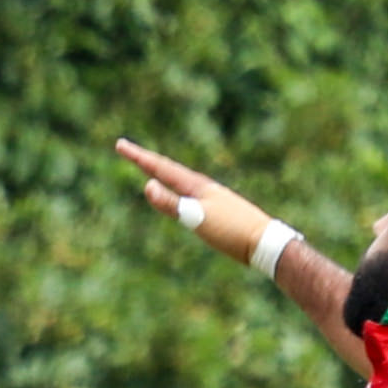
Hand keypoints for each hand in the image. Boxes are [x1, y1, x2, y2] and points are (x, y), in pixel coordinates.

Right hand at [112, 136, 280, 269]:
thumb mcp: (198, 219)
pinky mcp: (221, 209)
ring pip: (182, 180)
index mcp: (196, 186)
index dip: (139, 158)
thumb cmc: (231, 232)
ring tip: (152, 168)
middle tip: (128, 150)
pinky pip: (191, 192)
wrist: (266, 243)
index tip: (120, 145)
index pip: (161, 168)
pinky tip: (185, 194)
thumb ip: (172, 204)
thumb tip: (147, 185)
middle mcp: (204, 187)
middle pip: (170, 169)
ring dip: (163, 172)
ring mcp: (213, 197)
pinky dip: (178, 187)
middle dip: (147, 161)